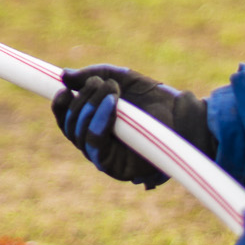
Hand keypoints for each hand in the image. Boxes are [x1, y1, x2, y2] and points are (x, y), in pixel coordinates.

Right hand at [50, 64, 215, 188]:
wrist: (183, 115)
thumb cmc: (156, 99)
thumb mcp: (121, 79)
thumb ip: (92, 75)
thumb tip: (63, 76)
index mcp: (95, 125)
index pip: (68, 119)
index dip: (61, 105)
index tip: (63, 88)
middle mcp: (96, 143)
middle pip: (70, 126)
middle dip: (82, 100)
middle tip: (103, 83)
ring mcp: (104, 157)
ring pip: (79, 135)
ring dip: (90, 107)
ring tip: (112, 90)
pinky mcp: (114, 168)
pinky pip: (95, 146)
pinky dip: (98, 123)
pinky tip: (112, 105)